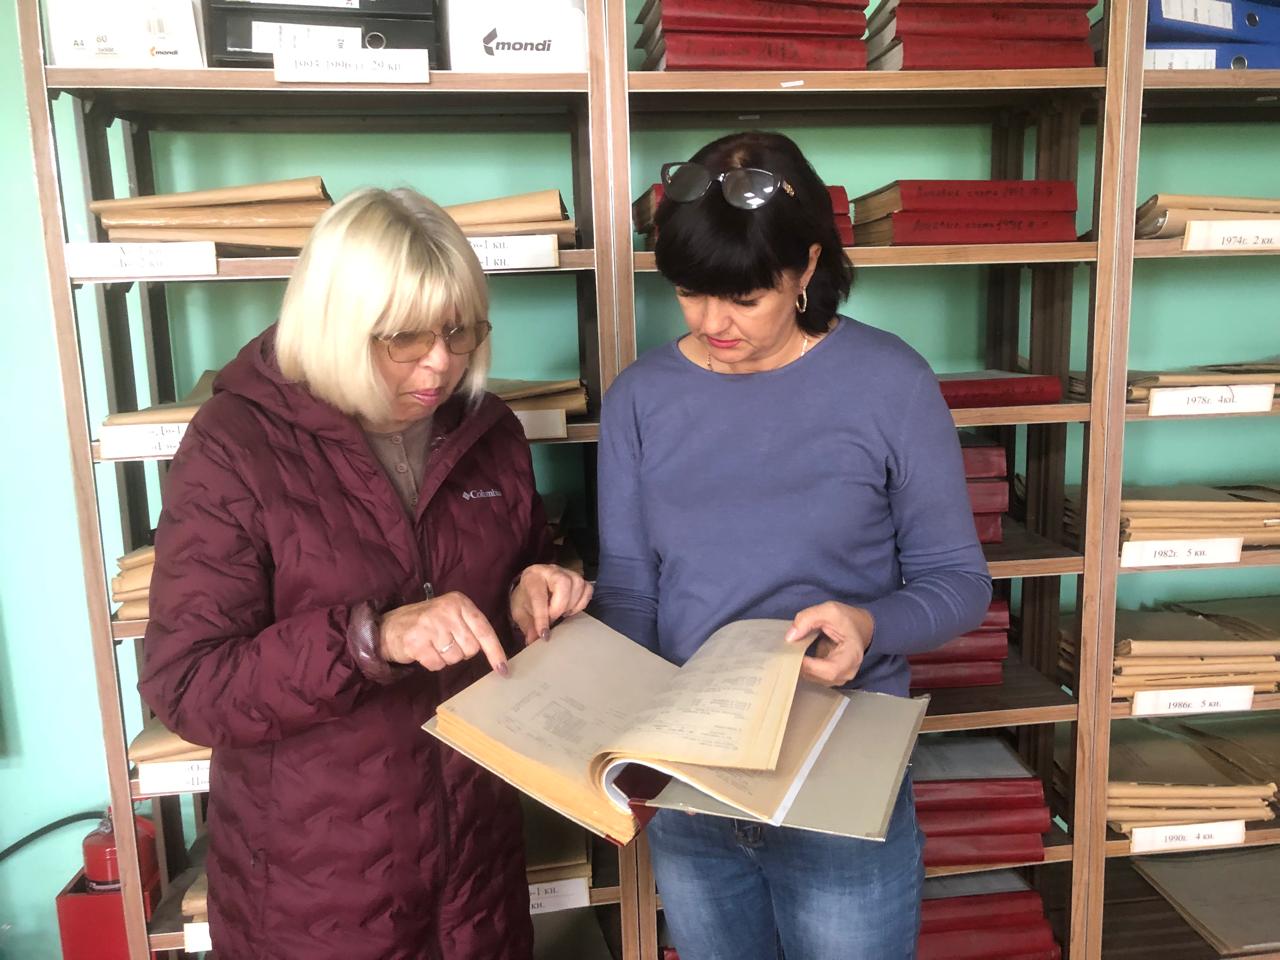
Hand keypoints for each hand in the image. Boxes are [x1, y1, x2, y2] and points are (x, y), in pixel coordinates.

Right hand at [379, 592, 508, 675]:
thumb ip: (471, 628)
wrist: (389, 627)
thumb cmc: (427, 623)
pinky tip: (424, 651)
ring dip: (445, 658)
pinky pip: (438, 665)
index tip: (503, 669)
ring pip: (455, 658)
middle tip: (445, 642)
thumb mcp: (451, 615)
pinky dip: (432, 663)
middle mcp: (447, 610)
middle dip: (461, 651)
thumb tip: (498, 657)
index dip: (495, 652)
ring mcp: (431, 625)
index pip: (484, 630)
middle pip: (471, 648)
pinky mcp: (417, 642)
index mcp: (459, 602)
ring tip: (432, 645)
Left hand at [510, 564, 593, 644]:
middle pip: (563, 583)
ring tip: (561, 614)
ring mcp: (566, 572)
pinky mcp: (578, 578)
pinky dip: (581, 603)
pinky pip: (587, 589)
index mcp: (531, 578)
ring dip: (571, 605)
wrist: (530, 587)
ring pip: (578, 584)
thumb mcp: (520, 613)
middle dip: (560, 606)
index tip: (544, 635)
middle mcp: (550, 571)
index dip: (542, 617)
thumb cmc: (525, 599)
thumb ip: (527, 626)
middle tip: (553, 619)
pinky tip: (570, 609)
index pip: (539, 596)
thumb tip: (533, 641)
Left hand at [784, 601, 874, 686]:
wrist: (858, 627)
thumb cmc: (847, 620)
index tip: (794, 653)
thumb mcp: (829, 610)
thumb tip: (790, 637)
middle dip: (800, 664)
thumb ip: (807, 619)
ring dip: (800, 665)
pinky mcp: (830, 677)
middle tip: (788, 650)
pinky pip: (812, 676)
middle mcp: (847, 672)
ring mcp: (839, 677)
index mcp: (852, 656)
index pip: (830, 671)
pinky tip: (797, 654)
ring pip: (812, 678)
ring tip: (792, 650)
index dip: (809, 665)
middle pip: (818, 677)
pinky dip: (803, 666)